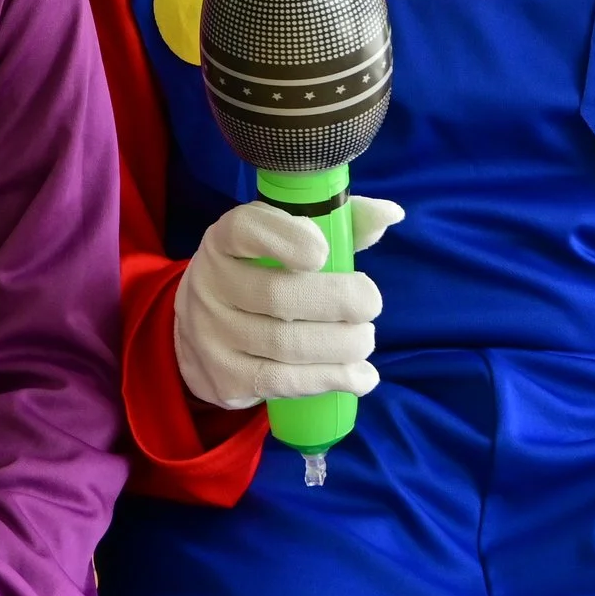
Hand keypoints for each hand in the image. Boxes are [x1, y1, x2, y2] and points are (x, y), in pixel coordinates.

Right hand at [173, 196, 403, 408]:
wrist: (205, 335)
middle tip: (370, 305)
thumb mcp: (287, 244)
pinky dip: (332, 379)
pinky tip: (360, 375)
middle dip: (341, 302)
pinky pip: (285, 382)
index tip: (323, 252)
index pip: (245, 230)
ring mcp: (212, 334)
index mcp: (224, 240)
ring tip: (364, 339)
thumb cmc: (262, 277)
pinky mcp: (224, 378)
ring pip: (287, 344)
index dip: (286, 239)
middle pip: (279, 296)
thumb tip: (389, 213)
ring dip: (343, 345)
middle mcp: (210, 284)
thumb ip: (339, 225)